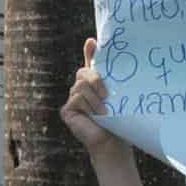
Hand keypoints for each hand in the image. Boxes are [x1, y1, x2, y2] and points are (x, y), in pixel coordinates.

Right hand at [60, 38, 126, 156]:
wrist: (112, 143)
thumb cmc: (118, 120)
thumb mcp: (118, 97)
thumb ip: (114, 80)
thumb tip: (112, 59)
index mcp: (94, 85)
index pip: (89, 63)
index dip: (89, 52)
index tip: (92, 42)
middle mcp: (80, 90)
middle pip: (84, 73)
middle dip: (96, 80)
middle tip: (107, 94)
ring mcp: (72, 100)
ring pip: (81, 86)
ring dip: (95, 98)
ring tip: (104, 111)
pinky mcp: (67, 110)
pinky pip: (77, 98)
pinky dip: (89, 106)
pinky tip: (96, 116)